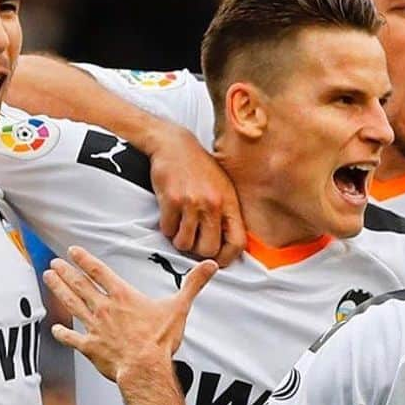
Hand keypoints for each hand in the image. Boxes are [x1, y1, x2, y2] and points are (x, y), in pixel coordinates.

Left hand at [44, 245, 215, 382]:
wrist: (144, 368)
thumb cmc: (160, 340)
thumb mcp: (179, 308)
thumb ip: (193, 285)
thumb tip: (212, 266)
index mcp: (123, 296)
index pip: (100, 272)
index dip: (85, 260)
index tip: (72, 251)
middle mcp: (104, 308)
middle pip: (80, 285)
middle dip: (66, 272)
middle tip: (54, 263)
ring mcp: (94, 327)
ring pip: (72, 304)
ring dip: (58, 290)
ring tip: (48, 278)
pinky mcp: (90, 347)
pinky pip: (72, 338)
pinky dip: (63, 333)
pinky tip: (55, 328)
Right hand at [147, 124, 245, 265]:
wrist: (174, 144)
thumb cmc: (199, 169)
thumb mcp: (223, 189)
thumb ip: (227, 215)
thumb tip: (227, 247)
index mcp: (229, 203)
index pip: (238, 242)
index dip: (227, 257)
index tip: (218, 259)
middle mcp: (213, 204)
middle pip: (209, 249)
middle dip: (198, 251)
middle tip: (193, 241)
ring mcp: (192, 202)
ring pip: (185, 243)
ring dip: (180, 240)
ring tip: (180, 227)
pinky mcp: (171, 200)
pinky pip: (168, 230)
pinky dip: (167, 228)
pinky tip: (170, 215)